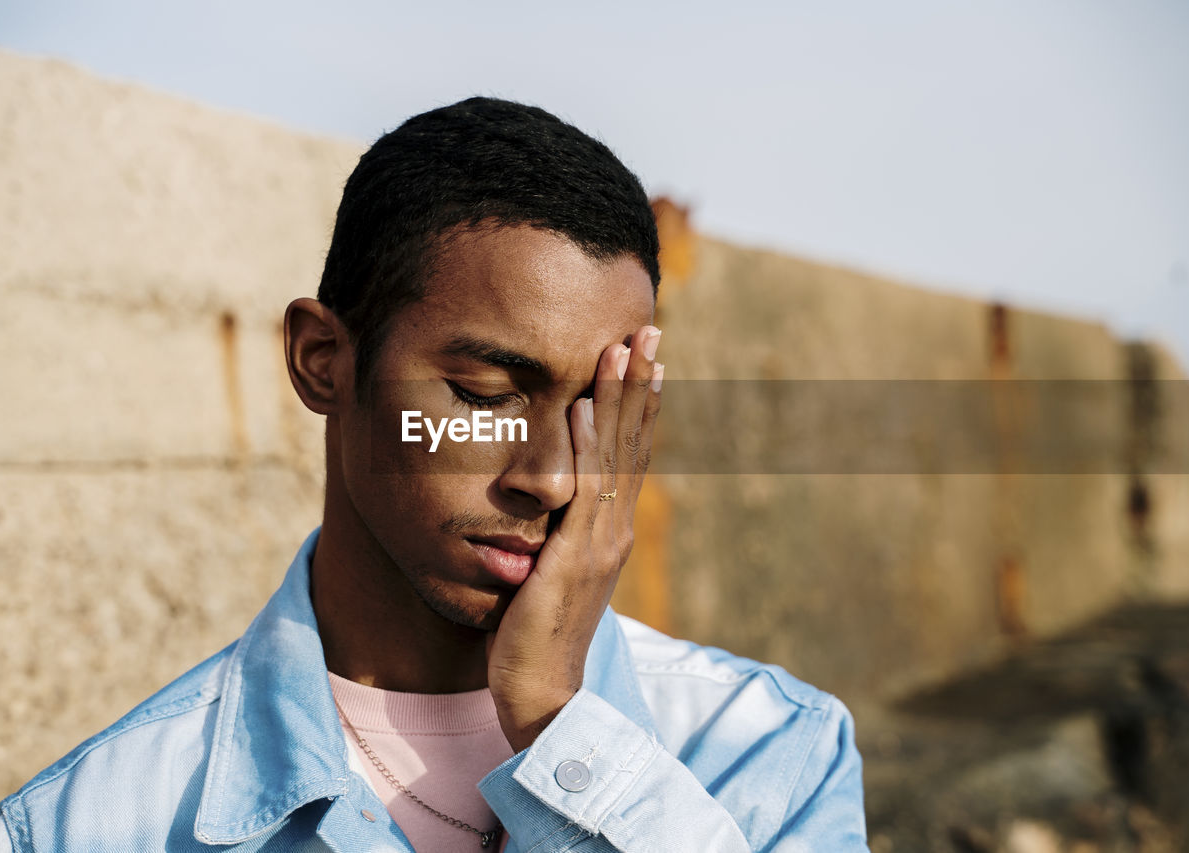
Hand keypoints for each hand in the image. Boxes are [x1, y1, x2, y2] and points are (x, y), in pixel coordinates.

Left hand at [486, 325, 663, 751]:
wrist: (543, 696)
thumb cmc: (539, 637)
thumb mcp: (553, 573)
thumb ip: (559, 535)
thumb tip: (548, 502)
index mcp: (611, 529)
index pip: (631, 453)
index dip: (640, 403)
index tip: (646, 357)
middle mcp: (615, 529)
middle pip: (633, 442)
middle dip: (641, 383)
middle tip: (648, 329)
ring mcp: (599, 542)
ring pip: (613, 457)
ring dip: (618, 399)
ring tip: (623, 348)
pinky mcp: (573, 559)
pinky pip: (581, 493)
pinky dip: (582, 448)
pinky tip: (578, 409)